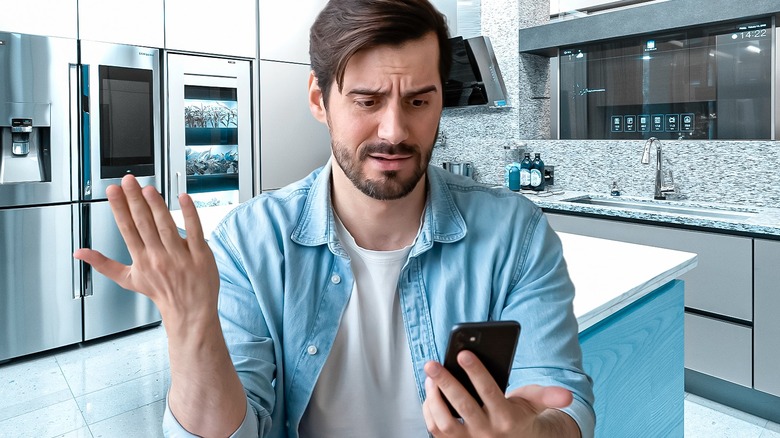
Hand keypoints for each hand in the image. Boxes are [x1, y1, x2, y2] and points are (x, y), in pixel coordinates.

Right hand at [73, 175, 219, 329]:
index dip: (119, 208)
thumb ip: (104, 264)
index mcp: (141, 260)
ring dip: (157, 205)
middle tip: (127, 180)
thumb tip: (80, 253)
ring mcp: (181, 256)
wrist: (189, 311)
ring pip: (166, 226)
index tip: (112, 191)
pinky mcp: (200, 254)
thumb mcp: (128, 280)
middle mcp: (159, 257)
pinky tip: (183, 197)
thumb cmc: (161, 293)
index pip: (127, 229)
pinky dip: (189, 213)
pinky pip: (195, 230)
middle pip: (144, 224)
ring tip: (148, 188)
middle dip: (134, 200)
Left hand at [422, 351, 577, 436]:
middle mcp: (487, 433)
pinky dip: (430, 411)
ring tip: (431, 376)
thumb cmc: (522, 416)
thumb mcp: (536, 404)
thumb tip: (567, 396)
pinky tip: (430, 392)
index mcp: (507, 419)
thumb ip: (549, 396)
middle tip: (432, 363)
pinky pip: (437, 431)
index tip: (463, 353)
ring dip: (434, 397)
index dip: (476, 372)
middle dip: (446, 382)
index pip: (489, 392)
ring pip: (445, 423)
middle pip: (463, 406)